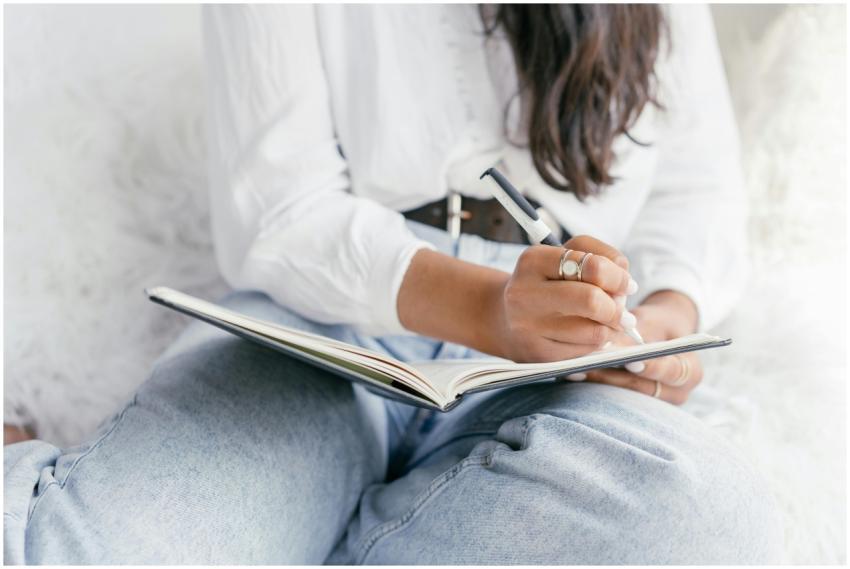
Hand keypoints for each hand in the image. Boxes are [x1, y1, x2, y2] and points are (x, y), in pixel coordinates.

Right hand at [489, 235, 638, 362]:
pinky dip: (596, 344)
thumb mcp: (566, 255)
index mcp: (533, 261)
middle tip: (622, 309)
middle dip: (617, 307)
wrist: (504, 317)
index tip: (627, 285)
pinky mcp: (538, 354)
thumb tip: (628, 287)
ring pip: (595, 332)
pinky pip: (586, 353)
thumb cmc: (547, 282)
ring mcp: (528, 327)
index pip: (593, 266)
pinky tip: (586, 335)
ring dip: (610, 328)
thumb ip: (601, 257)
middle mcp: (524, 293)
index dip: (619, 277)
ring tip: (603, 321)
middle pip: (592, 301)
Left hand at [578, 291, 702, 404]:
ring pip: (627, 397)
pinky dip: (597, 386)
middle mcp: (678, 393)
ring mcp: (657, 403)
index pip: (672, 372)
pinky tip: (576, 375)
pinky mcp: (637, 406)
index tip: (630, 361)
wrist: (661, 333)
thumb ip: (636, 334)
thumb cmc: (657, 323)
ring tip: (577, 370)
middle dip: (615, 377)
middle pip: (644, 389)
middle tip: (591, 365)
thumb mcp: (650, 321)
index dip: (651, 367)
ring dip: (601, 383)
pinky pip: (616, 398)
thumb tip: (611, 346)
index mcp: (690, 371)